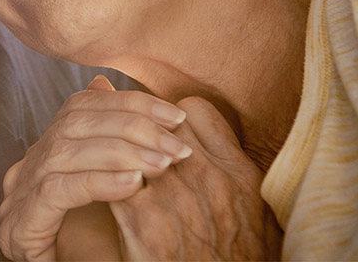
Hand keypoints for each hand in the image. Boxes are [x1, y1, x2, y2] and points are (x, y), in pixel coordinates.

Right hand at [0, 77, 191, 261]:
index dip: (128, 103)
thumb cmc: (103, 249)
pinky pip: (57, 190)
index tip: (175, 116)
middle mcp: (29, 167)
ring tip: (163, 163)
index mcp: (49, 153)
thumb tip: (130, 101)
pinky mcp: (20, 225)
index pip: (81, 106)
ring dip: (121, 153)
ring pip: (64, 151)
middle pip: (73, 122)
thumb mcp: (118, 191)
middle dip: (131, 126)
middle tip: (176, 144)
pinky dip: (98, 182)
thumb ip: (124, 151)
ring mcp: (19, 195)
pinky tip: (133, 184)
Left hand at [109, 97, 282, 260]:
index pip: (192, 110)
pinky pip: (110, 177)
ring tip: (113, 163)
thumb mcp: (254, 208)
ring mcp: (172, 195)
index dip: (171, 118)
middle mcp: (207, 176)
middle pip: (156, 123)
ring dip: (119, 151)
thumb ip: (232, 164)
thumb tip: (205, 134)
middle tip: (130, 144)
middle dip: (140, 130)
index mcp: (237, 170)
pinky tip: (103, 188)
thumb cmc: (238, 256)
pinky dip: (103, 179)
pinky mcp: (141, 218)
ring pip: (129, 144)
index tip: (163, 132)